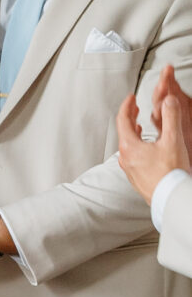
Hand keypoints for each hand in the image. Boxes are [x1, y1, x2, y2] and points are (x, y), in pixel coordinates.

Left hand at [117, 62, 191, 201]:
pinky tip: (146, 148)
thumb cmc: (170, 173)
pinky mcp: (136, 177)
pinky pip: (133, 156)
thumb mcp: (172, 140)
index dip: (127, 106)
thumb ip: (171, 117)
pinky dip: (137, 146)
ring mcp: (129, 169)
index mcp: (129, 147)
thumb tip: (168, 101)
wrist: (170, 197)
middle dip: (130, 117)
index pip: (123, 120)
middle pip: (124, 132)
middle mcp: (125, 158)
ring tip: (139, 125)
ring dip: (133, 132)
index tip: (130, 98)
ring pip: (128, 145)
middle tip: (134, 107)